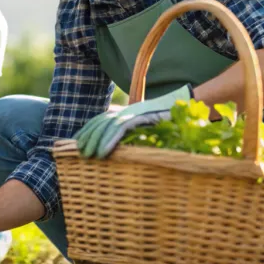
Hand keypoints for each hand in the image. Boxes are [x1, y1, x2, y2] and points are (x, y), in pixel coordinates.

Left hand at [74, 84, 192, 158]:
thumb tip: (121, 152)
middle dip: (87, 137)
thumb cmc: (169, 123)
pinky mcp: (140, 116)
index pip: (100, 119)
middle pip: (99, 122)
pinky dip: (110, 141)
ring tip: (88, 156)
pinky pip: (120, 129)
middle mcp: (126, 110)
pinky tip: (103, 153)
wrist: (187, 107)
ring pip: (107, 126)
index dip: (87, 130)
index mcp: (126, 112)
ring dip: (96, 141)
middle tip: (79, 152)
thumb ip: (133, 136)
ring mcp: (132, 112)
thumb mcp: (147, 130)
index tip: (76, 142)